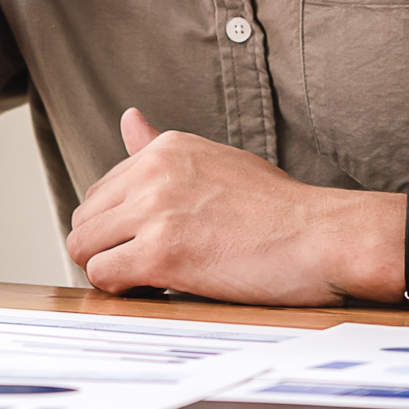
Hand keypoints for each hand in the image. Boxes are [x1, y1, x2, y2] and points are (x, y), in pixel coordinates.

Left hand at [65, 108, 392, 305]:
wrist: (324, 237)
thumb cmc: (281, 210)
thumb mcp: (218, 161)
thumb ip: (163, 149)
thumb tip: (128, 118)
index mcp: (166, 148)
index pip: (101, 191)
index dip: (120, 227)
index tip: (152, 242)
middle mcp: (153, 171)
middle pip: (85, 219)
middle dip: (108, 248)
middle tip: (150, 266)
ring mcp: (155, 211)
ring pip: (83, 247)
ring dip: (111, 270)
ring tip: (153, 278)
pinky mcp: (161, 252)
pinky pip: (103, 276)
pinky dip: (122, 290)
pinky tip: (157, 287)